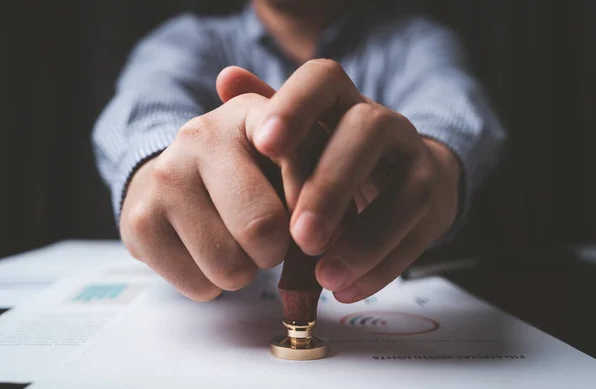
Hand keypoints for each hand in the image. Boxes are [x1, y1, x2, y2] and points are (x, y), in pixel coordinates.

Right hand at [120, 70, 310, 300]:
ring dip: (245, 271)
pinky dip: (212, 284)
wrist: (173, 176)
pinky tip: (204, 251)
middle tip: (269, 240)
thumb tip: (327, 237)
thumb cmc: (246, 174)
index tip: (313, 228)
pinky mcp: (139, 221)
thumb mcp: (289, 161)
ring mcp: (165, 177)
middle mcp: (201, 134)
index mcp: (250, 112)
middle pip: (263, 227)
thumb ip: (321, 184)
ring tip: (234, 243)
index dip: (316, 202)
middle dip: (277, 250)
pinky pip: (199, 287)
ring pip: (230, 268)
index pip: (297, 159)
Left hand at [249, 59, 461, 302]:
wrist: (401, 174)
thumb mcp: (302, 136)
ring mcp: (414, 160)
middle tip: (300, 236)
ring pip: (404, 192)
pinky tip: (345, 289)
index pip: (323, 78)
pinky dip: (380, 267)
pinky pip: (416, 235)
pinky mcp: (433, 202)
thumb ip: (263, 112)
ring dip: (363, 239)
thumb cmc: (334, 156)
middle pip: (367, 131)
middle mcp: (383, 122)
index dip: (296, 105)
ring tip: (323, 275)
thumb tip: (225, 79)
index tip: (266, 144)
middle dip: (332, 185)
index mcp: (341, 100)